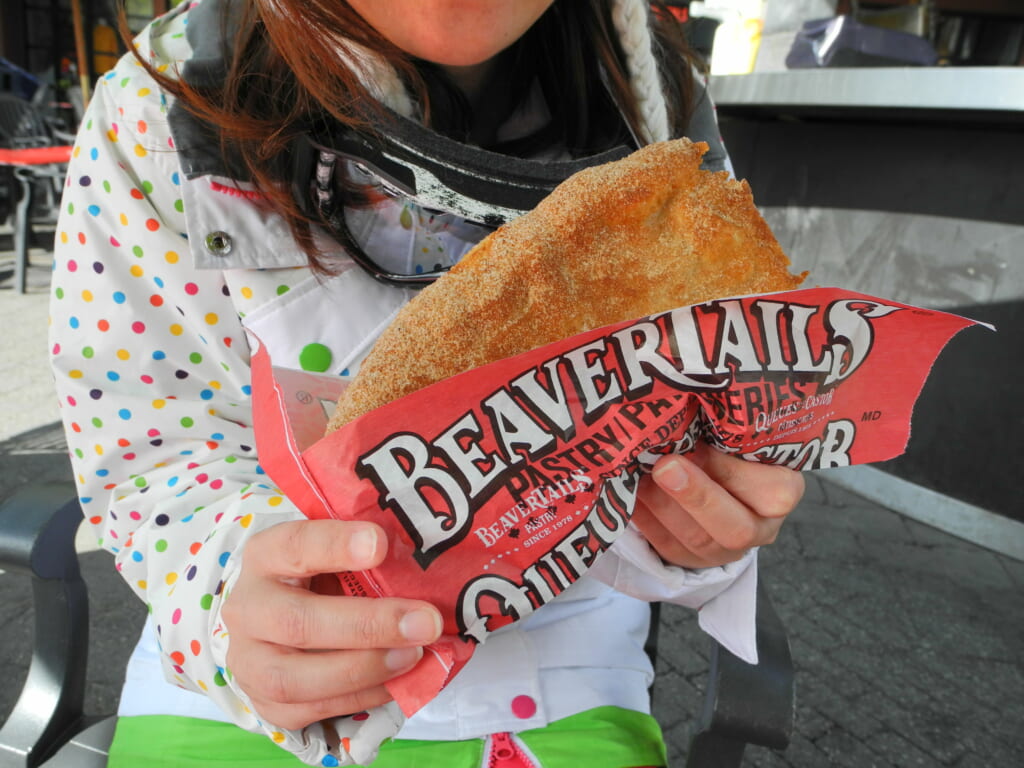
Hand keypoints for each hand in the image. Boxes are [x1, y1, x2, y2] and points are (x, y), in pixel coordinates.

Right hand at [222, 519, 441, 729]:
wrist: (278, 622)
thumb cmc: (321, 578)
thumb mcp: (336, 554)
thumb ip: (369, 556)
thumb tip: (428, 565)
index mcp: (265, 556)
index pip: (294, 545)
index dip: (336, 545)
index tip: (381, 544)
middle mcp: (248, 609)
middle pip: (296, 622)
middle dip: (368, 624)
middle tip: (425, 622)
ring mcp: (250, 662)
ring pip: (295, 678)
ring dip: (364, 669)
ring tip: (414, 654)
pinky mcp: (266, 704)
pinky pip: (312, 709)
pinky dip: (361, 697)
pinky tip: (397, 680)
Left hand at [632, 444, 803, 568]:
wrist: (714, 478)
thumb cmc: (728, 445)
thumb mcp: (735, 435)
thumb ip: (721, 429)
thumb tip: (685, 412)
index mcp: (783, 490)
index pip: (773, 492)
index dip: (731, 471)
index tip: (698, 444)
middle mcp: (762, 527)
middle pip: (736, 529)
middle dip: (696, 497)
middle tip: (664, 466)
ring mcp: (727, 551)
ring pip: (696, 540)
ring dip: (662, 505)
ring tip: (639, 472)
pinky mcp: (692, 559)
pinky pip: (667, 546)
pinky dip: (646, 518)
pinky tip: (632, 490)